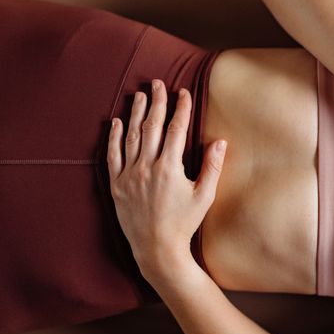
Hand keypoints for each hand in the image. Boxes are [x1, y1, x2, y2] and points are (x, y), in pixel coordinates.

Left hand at [107, 79, 227, 270]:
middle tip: (158, 83)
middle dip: (157, 102)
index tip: (184, 92)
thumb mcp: (205, 196)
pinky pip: (112, 155)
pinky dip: (114, 137)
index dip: (181, 108)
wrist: (157, 249)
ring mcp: (129, 176)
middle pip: (152, 127)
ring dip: (136, 113)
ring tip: (140, 95)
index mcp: (170, 168)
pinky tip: (117, 122)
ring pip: (131, 136)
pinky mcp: (116, 185)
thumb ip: (212, 167)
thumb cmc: (185, 223)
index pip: (176, 129)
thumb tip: (220, 141)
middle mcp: (147, 168)